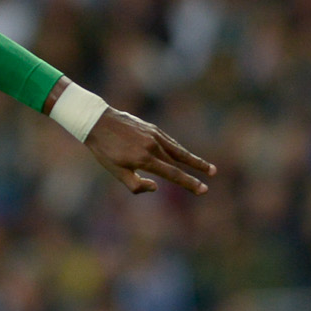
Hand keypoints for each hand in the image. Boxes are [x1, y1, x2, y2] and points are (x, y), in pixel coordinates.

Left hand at [84, 107, 214, 194]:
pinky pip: (169, 141)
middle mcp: (153, 146)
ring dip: (193, 159)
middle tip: (213, 175)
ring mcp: (154, 135)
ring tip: (208, 167)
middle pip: (180, 161)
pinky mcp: (152, 128)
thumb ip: (136, 184)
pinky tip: (184, 155)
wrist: (97, 121)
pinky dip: (179, 149)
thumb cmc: (104, 151)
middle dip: (197, 170)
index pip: (173, 174)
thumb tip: (156, 188)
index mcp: (145, 159)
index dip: (189, 183)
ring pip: (178, 150)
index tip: (204, 189)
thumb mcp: (116, 172)